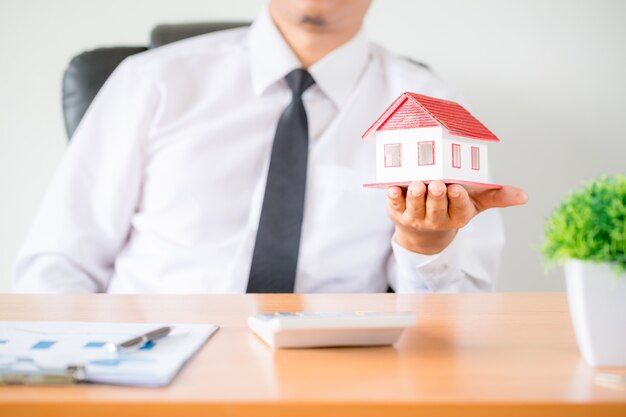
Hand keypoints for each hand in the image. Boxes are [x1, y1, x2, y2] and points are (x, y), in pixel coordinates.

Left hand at [387, 180, 527, 254]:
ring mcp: (416, 217)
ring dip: (416, 196)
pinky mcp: (398, 212)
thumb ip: (497, 196)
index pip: (459, 208)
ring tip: (417, 184)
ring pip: (415, 207)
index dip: (457, 198)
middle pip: (436, 207)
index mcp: (457, 215)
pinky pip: (395, 205)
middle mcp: (436, 219)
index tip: (456, 188)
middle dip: (436, 195)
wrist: (423, 230)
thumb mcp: (475, 203)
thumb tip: (525, 196)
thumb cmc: (452, 208)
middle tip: (437, 183)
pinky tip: (392, 188)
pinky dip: (393, 197)